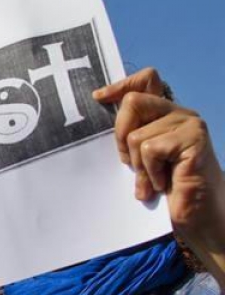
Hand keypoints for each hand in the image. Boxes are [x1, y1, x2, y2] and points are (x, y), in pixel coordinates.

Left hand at [95, 67, 224, 254]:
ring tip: (154, 180)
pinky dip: (150, 172)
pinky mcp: (194, 139)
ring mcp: (189, 124)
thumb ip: (128, 135)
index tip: (98, 98)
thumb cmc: (166, 188)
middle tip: (131, 164)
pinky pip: (150, 149)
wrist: (196, 214)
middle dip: (121, 137)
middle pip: (132, 103)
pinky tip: (164, 183)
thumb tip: (100, 108)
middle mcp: (178, 112)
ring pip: (136, 135)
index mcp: (164, 113)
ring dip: (138, 166)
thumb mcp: (139, 158)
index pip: (146, 80)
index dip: (120, 85)